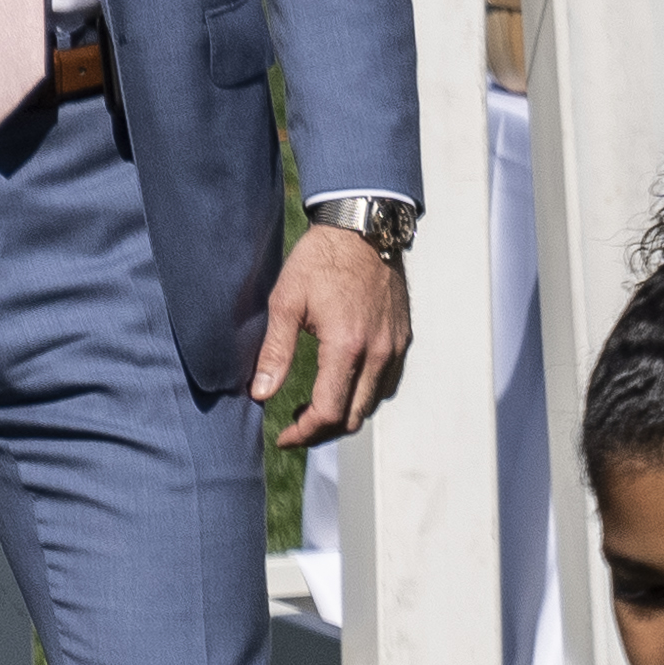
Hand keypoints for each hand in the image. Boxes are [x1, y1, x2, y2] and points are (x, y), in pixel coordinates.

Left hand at [256, 219, 413, 448]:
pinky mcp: (402, 339)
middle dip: (322, 431)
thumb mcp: (286, 302)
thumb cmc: (320, 261)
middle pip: (354, 417)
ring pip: (373, 403)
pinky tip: (342, 383)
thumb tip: (260, 394)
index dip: (304, 433)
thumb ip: (274, 352)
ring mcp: (394, 347)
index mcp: (346, 346)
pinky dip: (364, 395)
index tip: (283, 436)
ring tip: (315, 407)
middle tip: (295, 427)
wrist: (363, 228)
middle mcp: (377, 353)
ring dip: (344, 414)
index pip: (329, 412)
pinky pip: (386, 383)